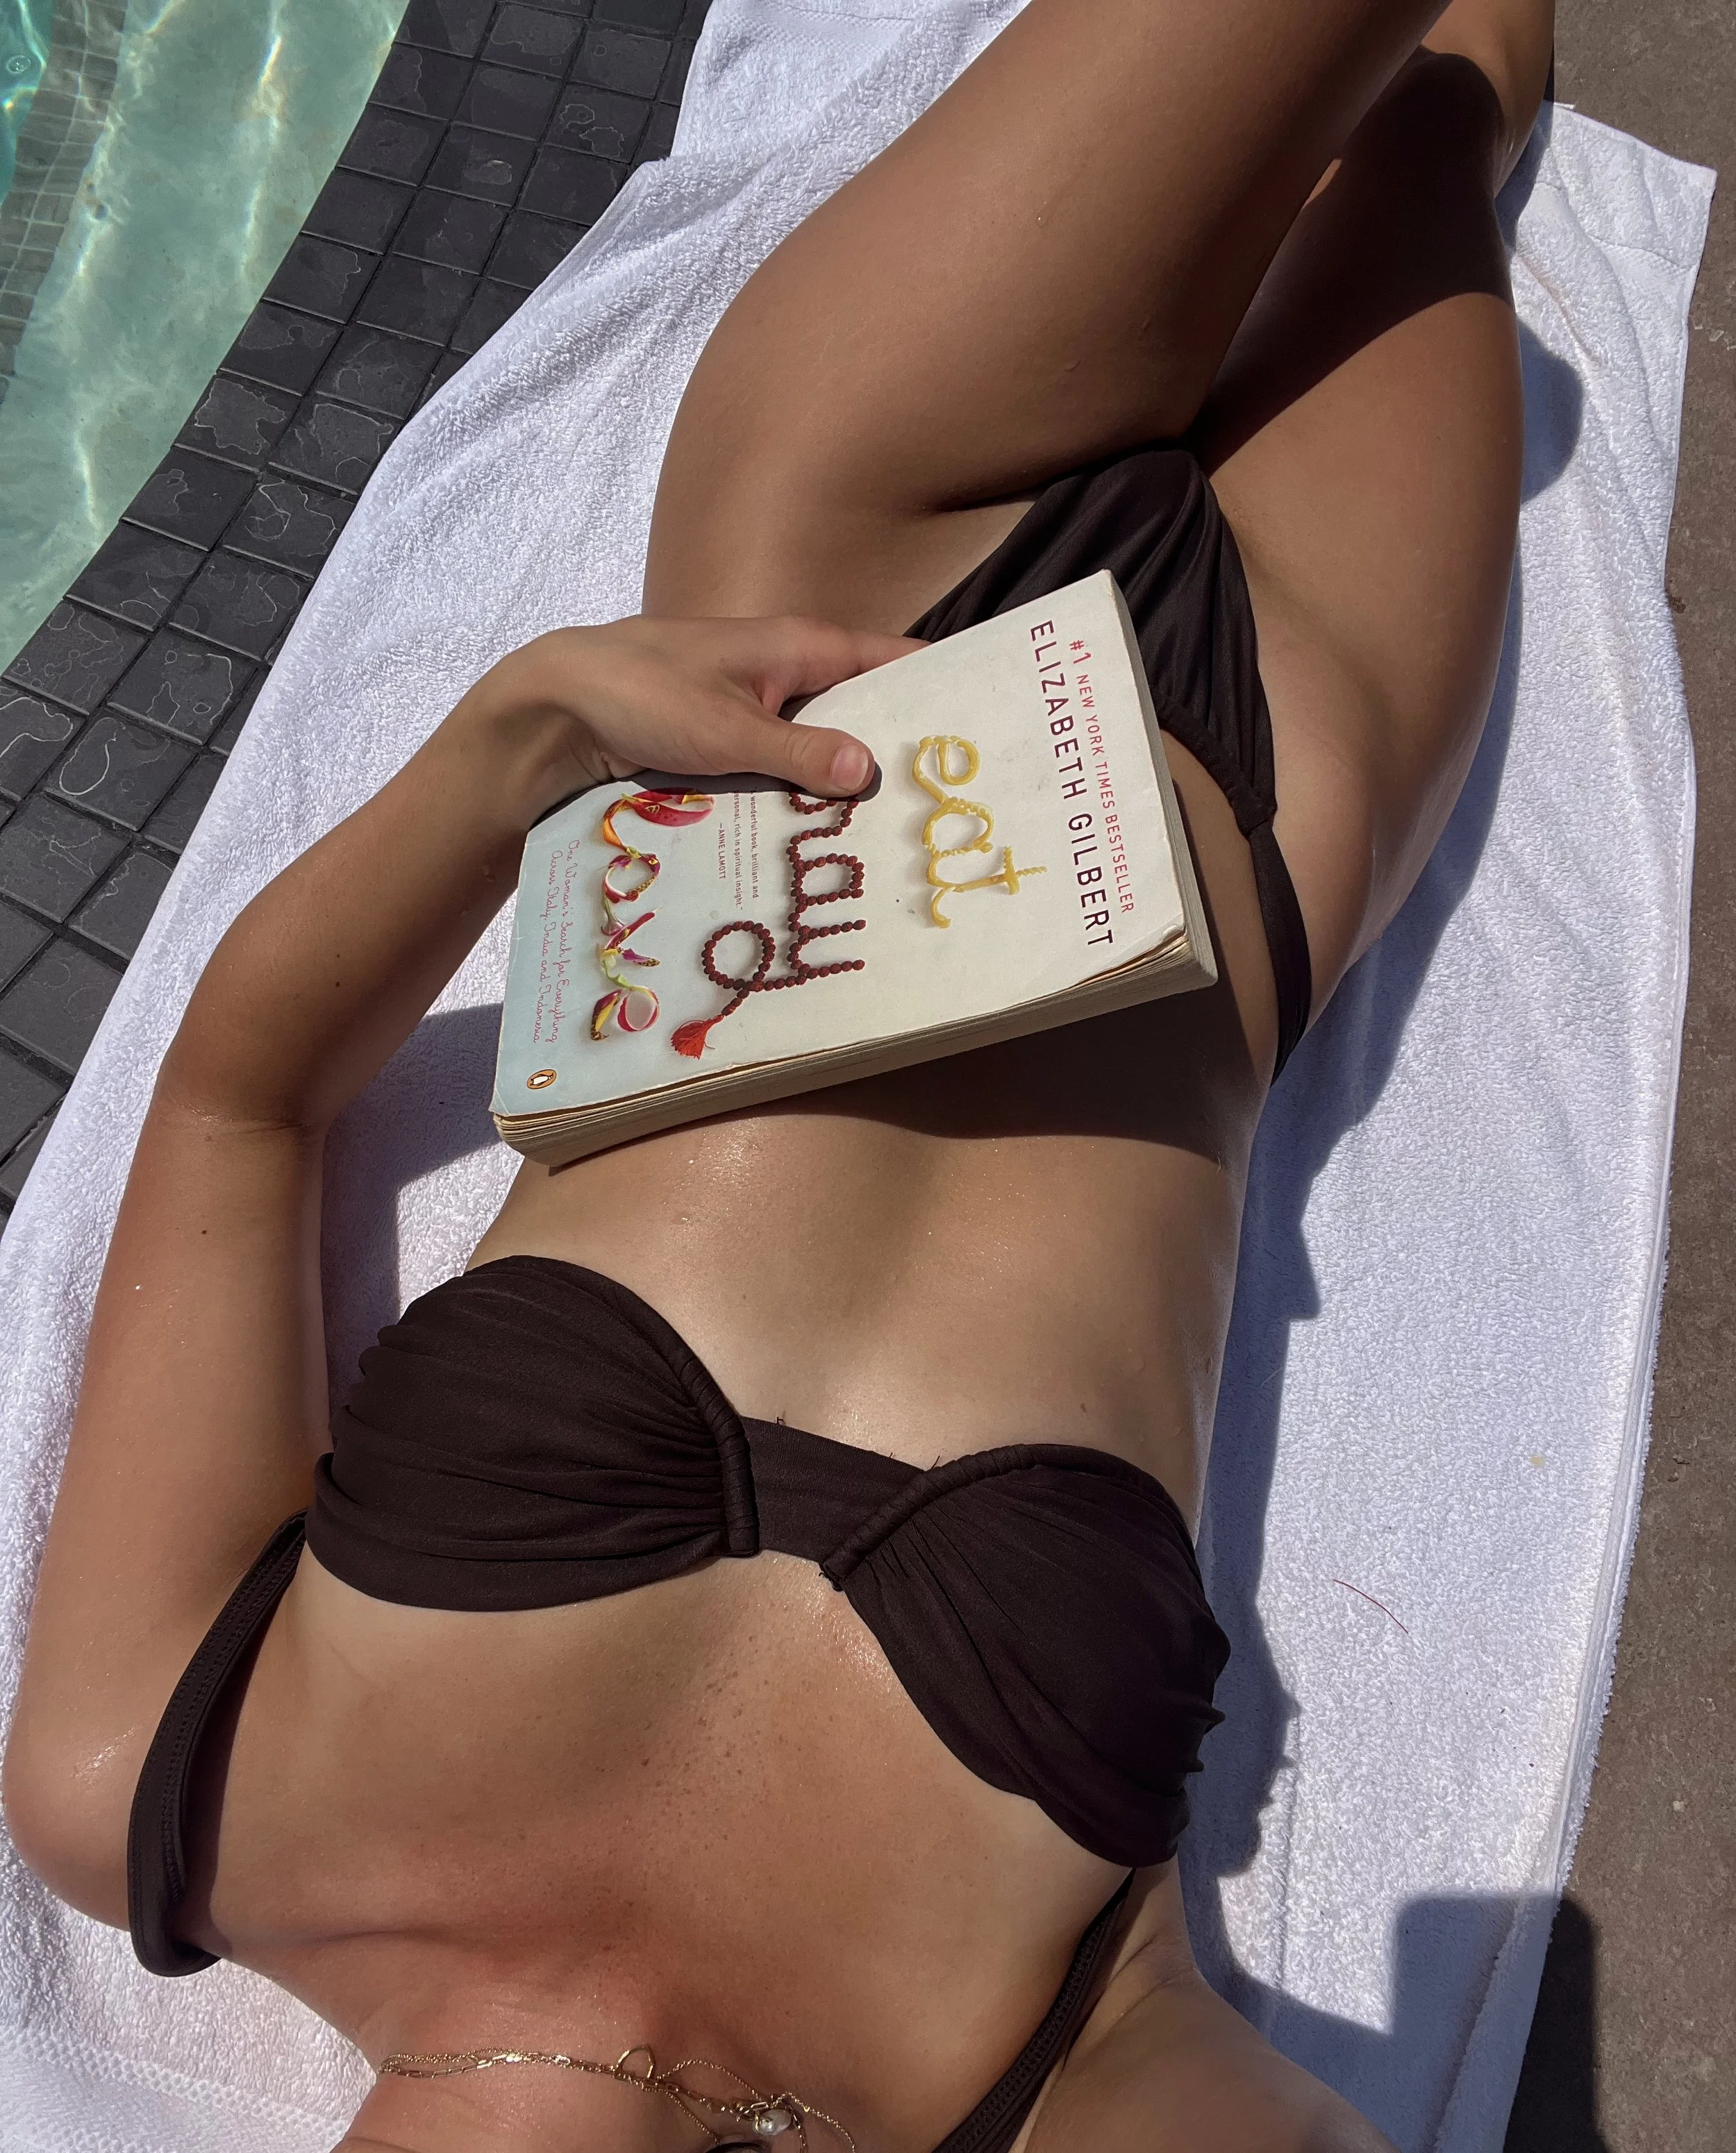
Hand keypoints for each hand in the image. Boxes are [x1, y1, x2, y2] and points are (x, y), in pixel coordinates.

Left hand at [470, 613, 921, 817]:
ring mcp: (756, 709)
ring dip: (847, 784)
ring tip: (898, 833)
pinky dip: (802, 796)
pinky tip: (823, 838)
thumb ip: (800, 753)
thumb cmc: (642, 695)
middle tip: (948, 804)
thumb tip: (871, 769)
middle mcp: (784, 672)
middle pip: (862, 709)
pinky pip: (782, 770)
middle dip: (899, 750)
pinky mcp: (727, 743)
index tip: (981, 727)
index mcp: (798, 647)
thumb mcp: (728, 731)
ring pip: (821, 747)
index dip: (936, 685)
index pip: (890, 658)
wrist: (556, 706)